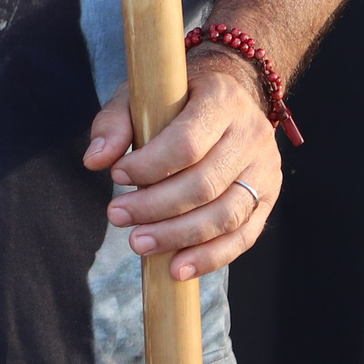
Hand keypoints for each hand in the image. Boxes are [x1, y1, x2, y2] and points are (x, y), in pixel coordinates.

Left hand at [85, 53, 282, 281]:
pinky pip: (243, 236)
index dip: (150, 165)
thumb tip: (95, 161)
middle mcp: (252, 134)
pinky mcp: (268, 198)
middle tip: (117, 216)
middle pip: (205, 184)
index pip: (187, 142)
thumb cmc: (175, 98)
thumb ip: (114, 123)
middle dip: (156, 207)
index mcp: (222, 100)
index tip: (116, 174)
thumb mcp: (141, 94)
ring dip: (178, 236)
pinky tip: (176, 269)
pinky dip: (210, 257)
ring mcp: (266, 169)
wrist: (230, 97)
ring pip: (226, 215)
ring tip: (138, 244)